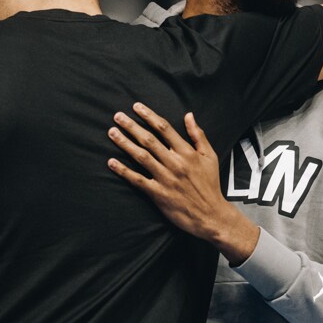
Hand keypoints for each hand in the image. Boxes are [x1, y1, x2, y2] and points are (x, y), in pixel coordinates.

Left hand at [107, 102, 259, 264]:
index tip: (136, 107)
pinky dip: (124, 171)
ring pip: (141, 156)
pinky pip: (138, 180)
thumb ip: (198, 135)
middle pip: (149, 139)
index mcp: (186, 152)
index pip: (164, 128)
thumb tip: (189, 115)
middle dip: (131, 126)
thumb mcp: (210, 157)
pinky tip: (112, 163)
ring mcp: (165, 178)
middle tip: (117, 116)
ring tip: (112, 133)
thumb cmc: (210, 185)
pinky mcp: (158, 194)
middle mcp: (174, 163)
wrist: (210, 215)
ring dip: (125, 143)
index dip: (148, 116)